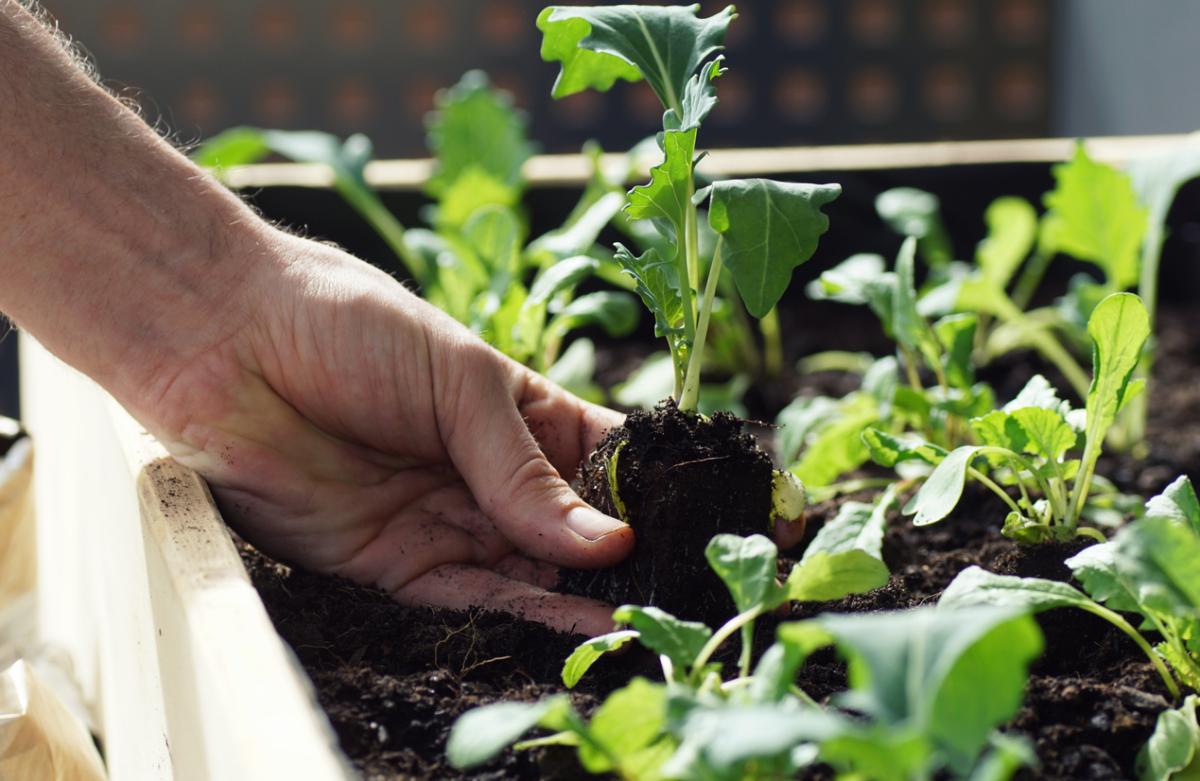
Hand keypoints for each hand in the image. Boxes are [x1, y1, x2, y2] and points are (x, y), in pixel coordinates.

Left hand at [122, 228, 633, 635]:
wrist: (228, 344)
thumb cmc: (350, 327)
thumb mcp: (460, 383)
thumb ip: (525, 471)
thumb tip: (609, 542)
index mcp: (519, 413)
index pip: (604, 460)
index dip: (654, 490)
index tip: (709, 519)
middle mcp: (490, 473)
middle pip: (573, 528)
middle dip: (624, 558)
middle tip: (684, 585)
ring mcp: (446, 519)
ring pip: (530, 572)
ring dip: (583, 597)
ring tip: (643, 617)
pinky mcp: (395, 563)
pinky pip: (469, 598)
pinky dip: (522, 614)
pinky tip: (576, 625)